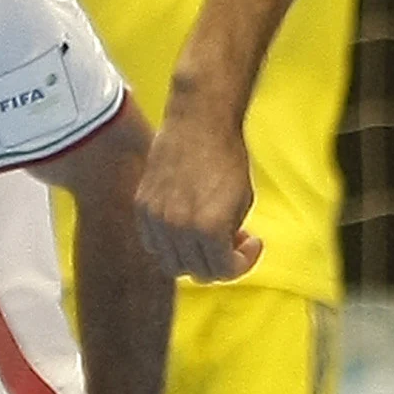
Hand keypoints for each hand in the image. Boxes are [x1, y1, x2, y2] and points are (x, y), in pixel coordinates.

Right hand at [134, 103, 261, 283]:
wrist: (199, 122)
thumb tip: (221, 253)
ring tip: (207, 234)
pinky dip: (169, 243)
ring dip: (193, 256)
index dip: (242, 262)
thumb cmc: (227, 158)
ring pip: (171, 263)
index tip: (251, 242)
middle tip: (232, 239)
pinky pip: (152, 243)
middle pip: (197, 272)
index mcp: (209, 228)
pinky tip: (185, 225)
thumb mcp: (243, 202)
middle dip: (219, 261)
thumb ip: (231, 235)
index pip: (223, 271)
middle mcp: (178, 228)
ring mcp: (156, 219)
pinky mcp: (142, 207)